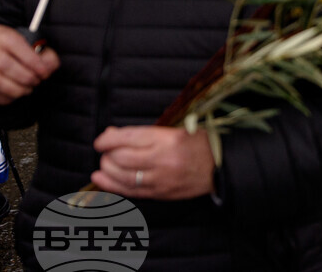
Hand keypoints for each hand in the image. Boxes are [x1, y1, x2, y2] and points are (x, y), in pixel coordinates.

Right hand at [0, 24, 59, 104]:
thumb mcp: (29, 44)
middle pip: (3, 64)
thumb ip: (44, 54)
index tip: (44, 72)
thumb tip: (49, 65)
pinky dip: (1, 98)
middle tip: (35, 82)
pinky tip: (12, 96)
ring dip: (14, 89)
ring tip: (25, 90)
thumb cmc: (12, 50)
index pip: (15, 44)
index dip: (32, 60)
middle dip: (24, 77)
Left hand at [92, 125, 215, 199]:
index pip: (129, 137)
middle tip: (106, 151)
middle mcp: (163, 159)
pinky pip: (130, 191)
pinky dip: (112, 185)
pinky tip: (101, 179)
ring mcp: (161, 178)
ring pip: (122, 176)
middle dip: (107, 154)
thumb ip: (145, 133)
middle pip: (122, 157)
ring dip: (107, 169)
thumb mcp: (176, 129)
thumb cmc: (198, 144)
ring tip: (104, 163)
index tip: (101, 140)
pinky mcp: (160, 193)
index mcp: (169, 138)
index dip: (108, 139)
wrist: (220, 168)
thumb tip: (113, 134)